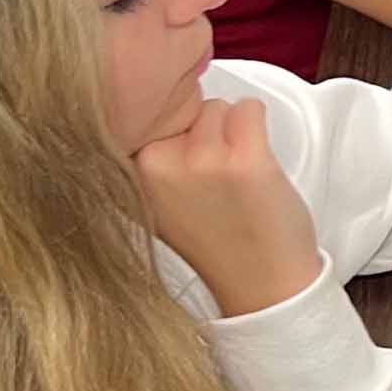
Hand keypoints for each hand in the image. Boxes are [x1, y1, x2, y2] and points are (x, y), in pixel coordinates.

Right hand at [132, 98, 320, 316]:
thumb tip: (153, 111)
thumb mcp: (158, 203)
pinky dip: (258, 127)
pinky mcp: (245, 160)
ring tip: (234, 174)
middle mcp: (159, 165)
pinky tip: (254, 165)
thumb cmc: (216, 242)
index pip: (145, 112)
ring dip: (233, 131)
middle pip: (185, 106)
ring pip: (218, 106)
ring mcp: (202, 161)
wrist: (260, 284)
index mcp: (131, 174)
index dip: (172, 128)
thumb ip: (150, 162)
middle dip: (203, 131)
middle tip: (214, 176)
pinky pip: (250, 108)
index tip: (185, 155)